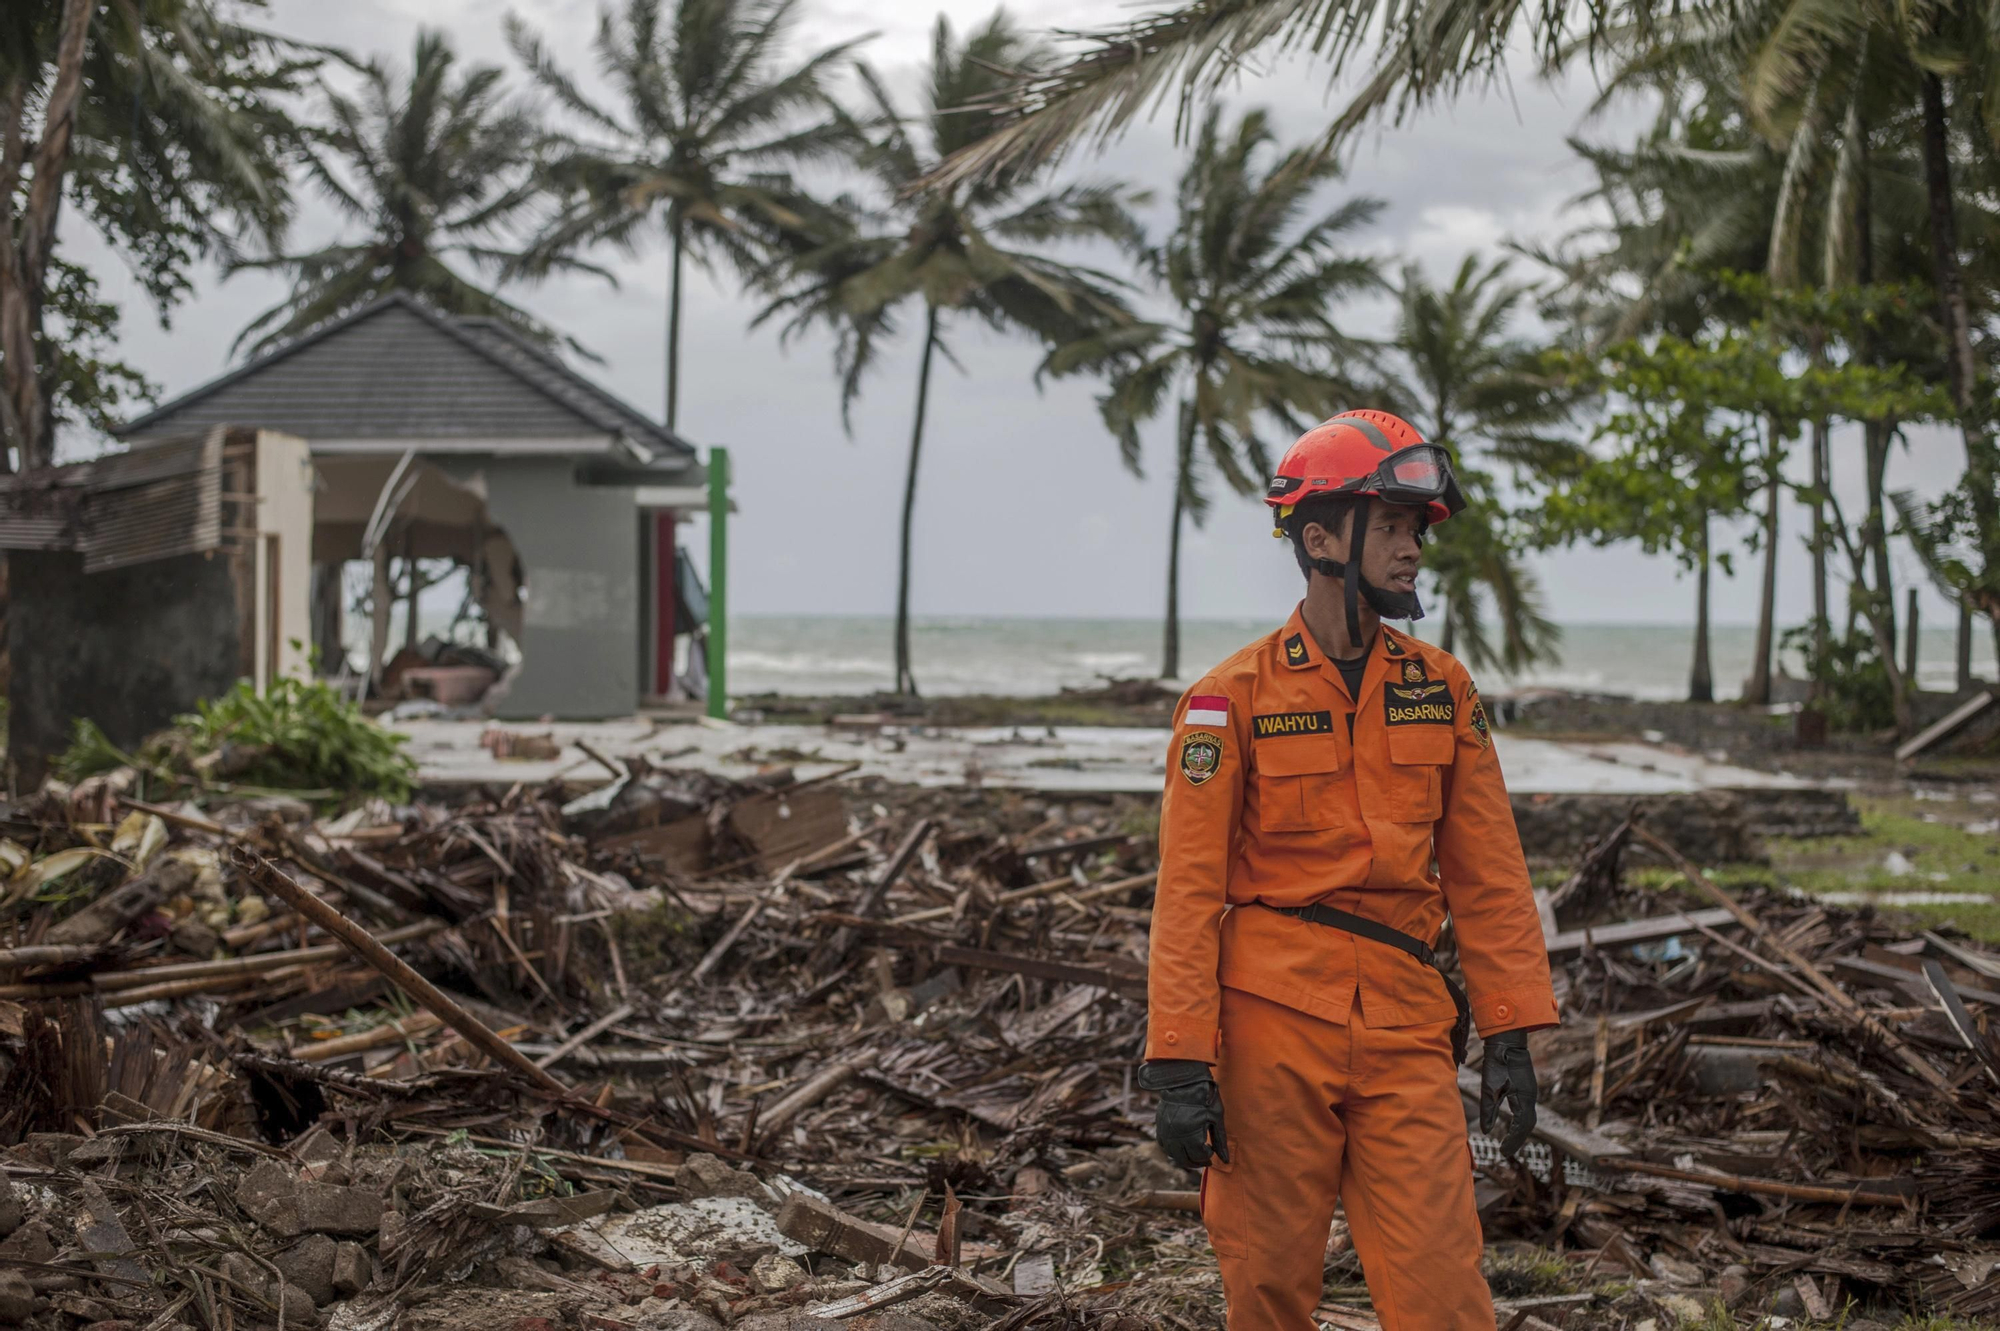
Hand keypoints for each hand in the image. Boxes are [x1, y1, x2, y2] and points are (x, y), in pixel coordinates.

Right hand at [1138, 1059, 1229, 1168]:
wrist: (1185, 1079)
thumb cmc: (1205, 1097)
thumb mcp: (1216, 1118)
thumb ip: (1220, 1141)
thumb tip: (1225, 1160)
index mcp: (1191, 1133)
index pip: (1198, 1156)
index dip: (1207, 1157)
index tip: (1212, 1152)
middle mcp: (1176, 1135)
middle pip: (1184, 1159)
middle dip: (1196, 1162)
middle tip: (1204, 1159)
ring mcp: (1165, 1130)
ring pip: (1172, 1154)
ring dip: (1183, 1157)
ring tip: (1193, 1153)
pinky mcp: (1159, 1125)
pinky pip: (1163, 1144)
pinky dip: (1172, 1149)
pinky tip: (1181, 1145)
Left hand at [1479, 1030, 1536, 1158]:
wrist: (1506, 1039)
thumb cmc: (1497, 1061)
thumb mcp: (1489, 1087)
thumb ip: (1488, 1109)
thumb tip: (1486, 1131)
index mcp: (1524, 1098)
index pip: (1522, 1127)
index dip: (1513, 1141)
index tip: (1503, 1152)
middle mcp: (1530, 1096)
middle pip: (1528, 1125)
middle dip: (1517, 1139)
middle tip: (1505, 1151)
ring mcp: (1529, 1091)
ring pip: (1528, 1117)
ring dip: (1520, 1131)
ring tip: (1509, 1142)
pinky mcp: (1525, 1086)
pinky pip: (1526, 1108)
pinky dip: (1520, 1120)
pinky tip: (1512, 1123)